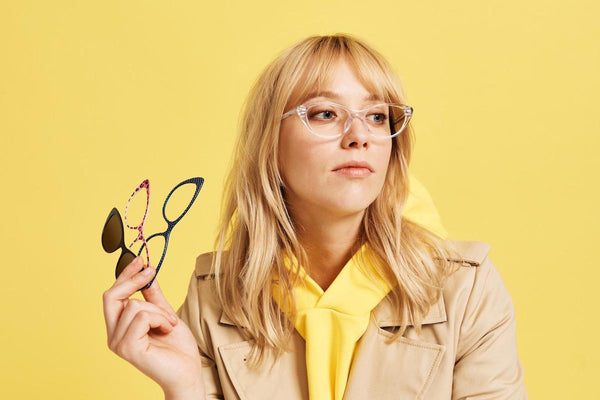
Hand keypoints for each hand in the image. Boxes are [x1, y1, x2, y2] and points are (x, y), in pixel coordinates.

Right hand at [102, 256, 204, 397]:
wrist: (188, 371)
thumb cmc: (177, 347)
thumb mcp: (165, 314)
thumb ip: (153, 297)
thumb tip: (147, 273)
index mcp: (119, 327)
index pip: (113, 295)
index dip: (125, 275)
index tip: (140, 259)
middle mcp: (113, 335)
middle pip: (111, 296)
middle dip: (132, 280)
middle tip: (151, 271)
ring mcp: (118, 343)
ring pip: (134, 305)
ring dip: (159, 310)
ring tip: (169, 324)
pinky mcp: (127, 348)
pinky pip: (142, 316)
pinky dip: (159, 318)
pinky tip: (166, 330)